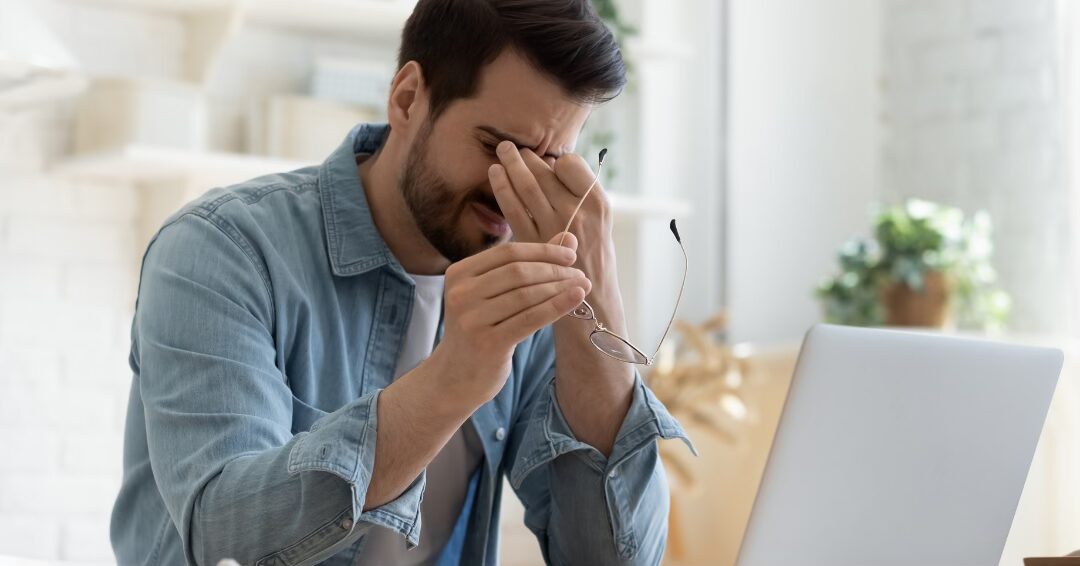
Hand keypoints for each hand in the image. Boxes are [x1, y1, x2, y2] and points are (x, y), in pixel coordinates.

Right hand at [430, 235, 590, 406]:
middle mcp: (461, 293)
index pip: (508, 252)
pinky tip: (576, 299)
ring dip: (560, 288)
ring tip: (582, 287)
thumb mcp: (495, 294)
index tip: (570, 255)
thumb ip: (528, 265)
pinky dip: (557, 306)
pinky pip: (530, 319)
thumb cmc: (481, 329)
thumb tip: (569, 238)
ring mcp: (471, 319)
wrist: (456, 377)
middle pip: (518, 272)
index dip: (543, 251)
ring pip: (526, 295)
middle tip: (580, 273)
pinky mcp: (487, 343)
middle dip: (554, 270)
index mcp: (459, 273)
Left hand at [488, 141, 612, 272]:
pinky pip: (513, 208)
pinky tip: (495, 174)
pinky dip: (502, 188)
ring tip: (501, 151)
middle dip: (525, 156)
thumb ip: (580, 195)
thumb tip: (552, 164)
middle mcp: (577, 212)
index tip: (548, 162)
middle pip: (545, 173)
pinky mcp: (533, 242)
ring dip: (511, 165)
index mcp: (598, 203)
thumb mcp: (601, 222)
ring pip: (527, 186)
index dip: (557, 161)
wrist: (592, 300)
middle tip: (510, 147)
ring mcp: (554, 227)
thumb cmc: (594, 257)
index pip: (570, 164)